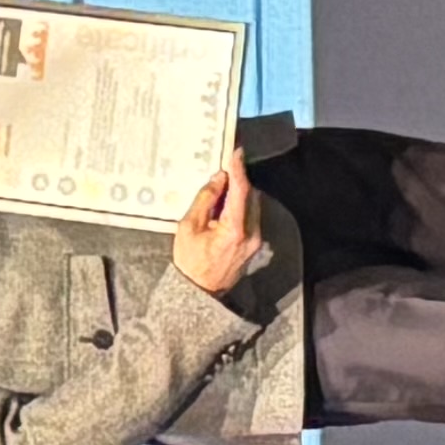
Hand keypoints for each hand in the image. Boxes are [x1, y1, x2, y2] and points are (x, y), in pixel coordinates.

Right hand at [169, 154, 260, 294]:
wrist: (199, 292)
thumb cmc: (190, 260)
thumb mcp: (189, 226)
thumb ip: (205, 199)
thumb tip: (219, 179)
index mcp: (234, 228)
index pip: (241, 190)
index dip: (238, 169)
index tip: (236, 151)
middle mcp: (251, 233)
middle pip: (251, 195)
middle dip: (239, 180)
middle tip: (224, 168)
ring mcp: (256, 240)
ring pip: (253, 205)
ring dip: (240, 193)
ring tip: (221, 187)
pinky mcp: (254, 245)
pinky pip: (251, 216)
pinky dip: (241, 206)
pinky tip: (225, 205)